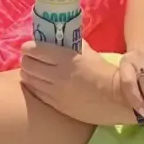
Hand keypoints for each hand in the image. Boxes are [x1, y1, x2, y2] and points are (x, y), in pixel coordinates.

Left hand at [20, 41, 134, 125]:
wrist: (116, 99)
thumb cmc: (104, 72)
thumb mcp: (89, 52)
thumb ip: (72, 44)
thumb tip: (60, 37)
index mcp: (65, 59)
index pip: (34, 50)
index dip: (29, 47)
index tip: (29, 47)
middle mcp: (56, 75)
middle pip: (27, 65)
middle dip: (27, 59)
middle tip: (32, 59)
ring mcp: (54, 92)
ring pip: (28, 79)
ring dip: (29, 73)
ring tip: (35, 71)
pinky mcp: (55, 105)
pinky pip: (35, 92)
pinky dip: (34, 86)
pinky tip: (40, 83)